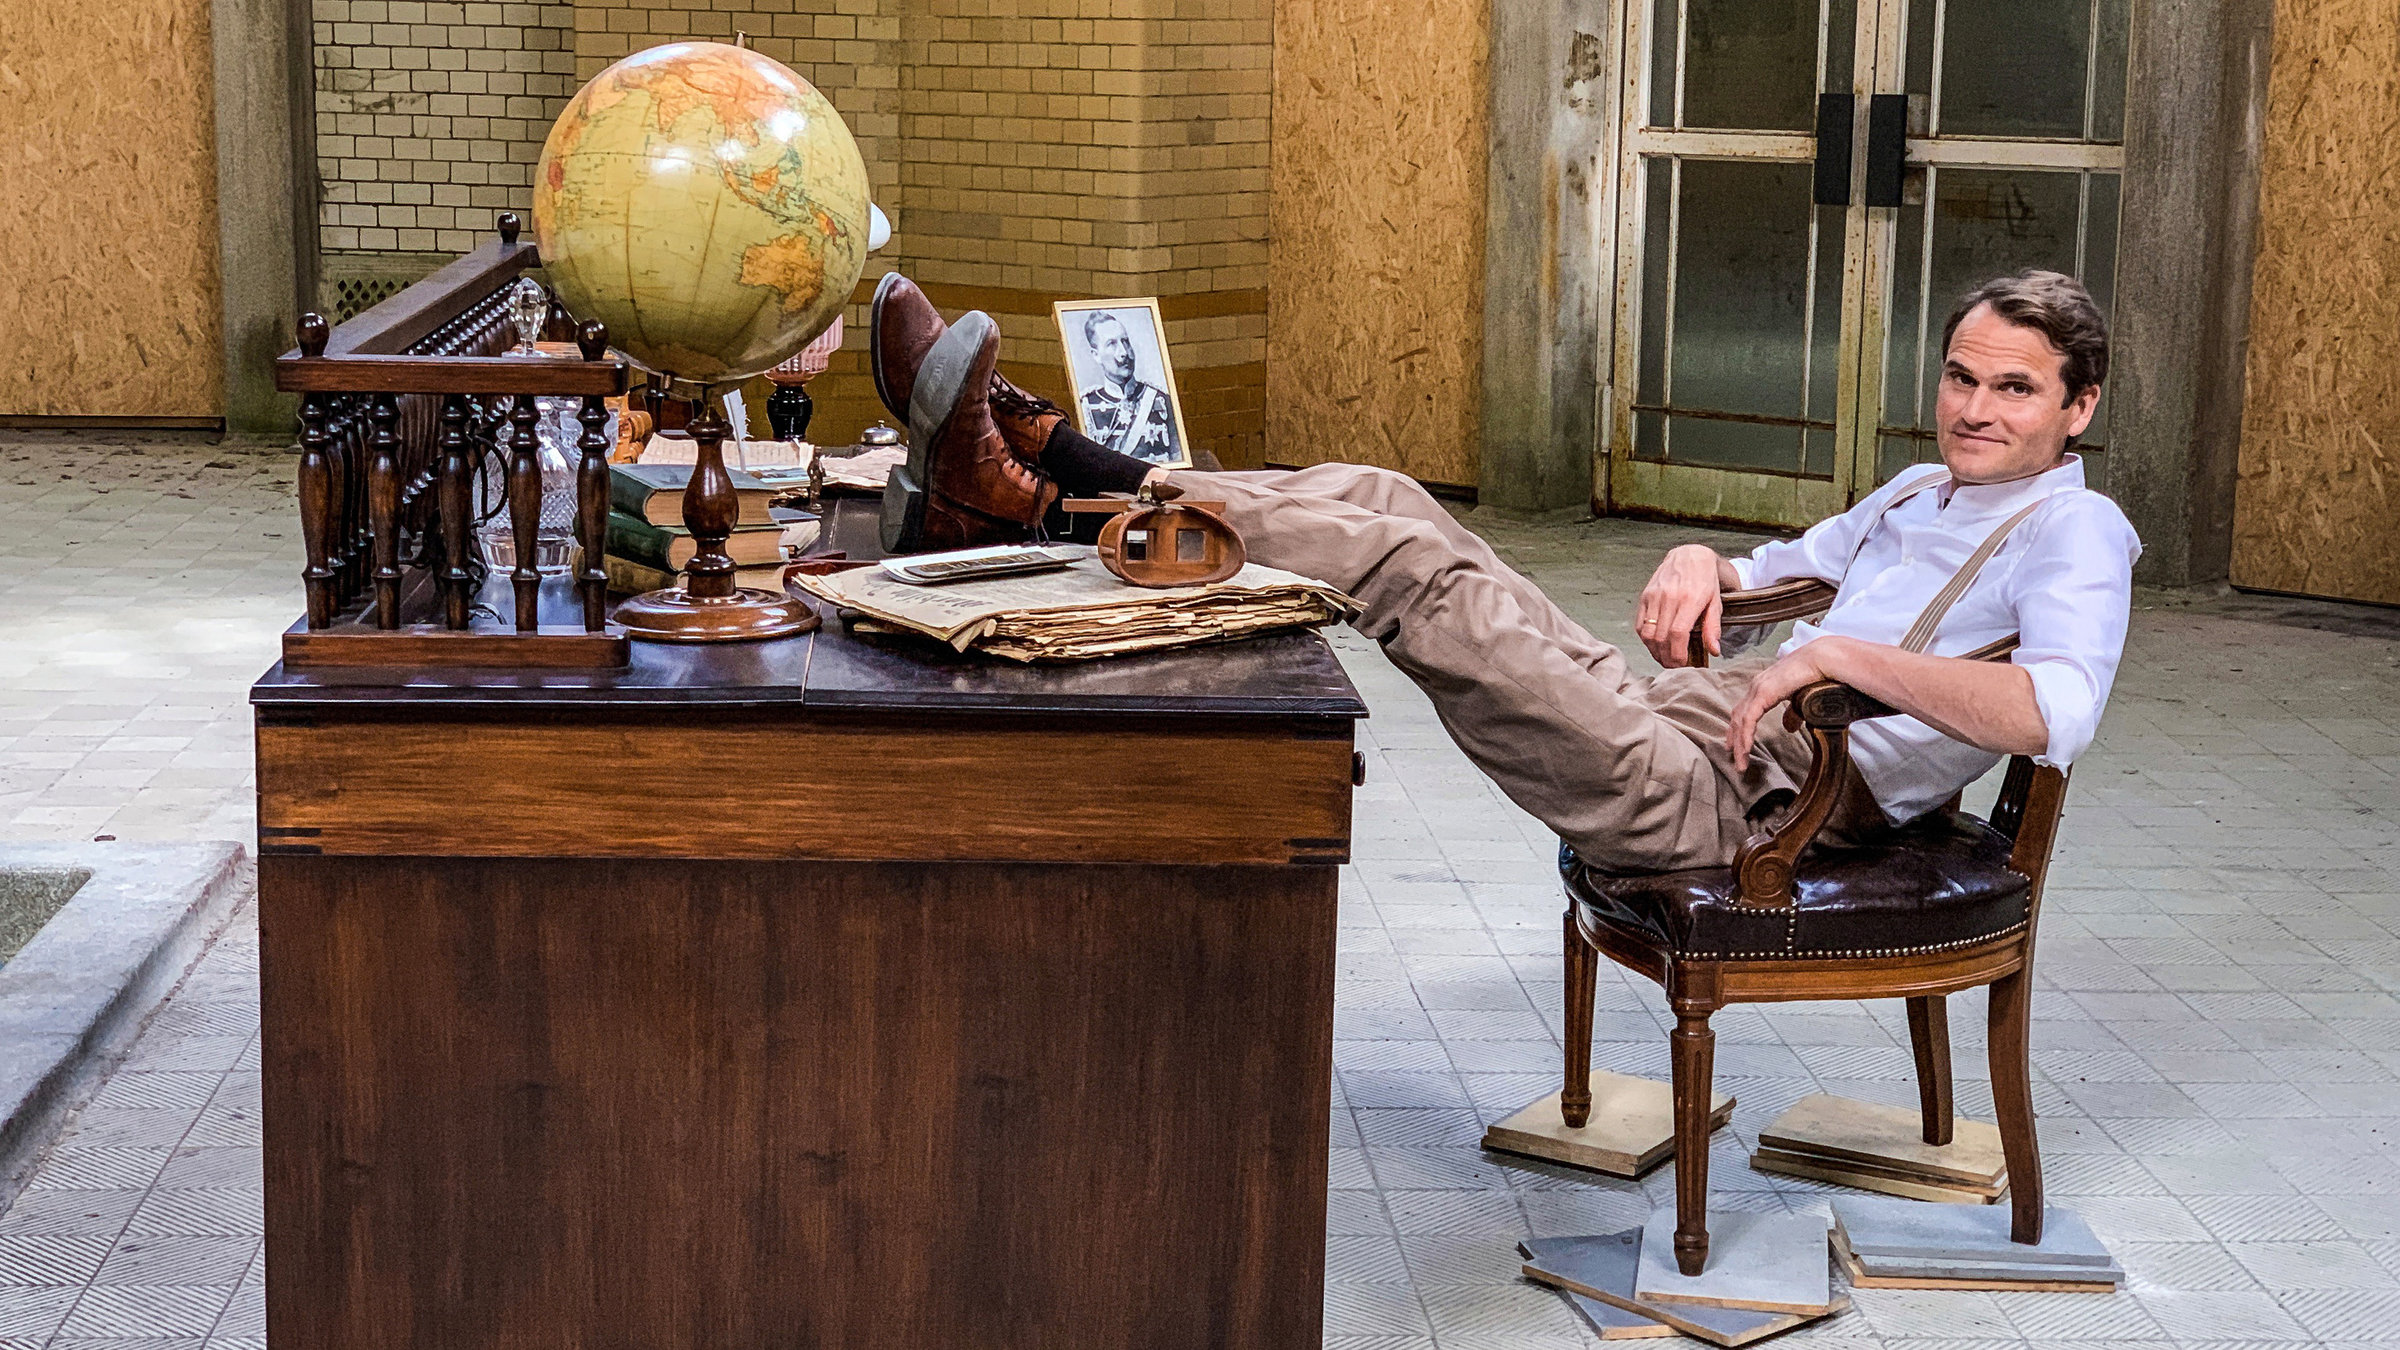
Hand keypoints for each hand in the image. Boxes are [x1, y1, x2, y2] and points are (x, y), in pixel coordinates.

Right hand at [1635, 544, 1725, 666]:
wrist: (1689, 556)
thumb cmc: (1704, 580)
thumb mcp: (1715, 602)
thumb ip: (1713, 628)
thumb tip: (1714, 651)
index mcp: (1689, 599)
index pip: (1677, 634)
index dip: (1678, 654)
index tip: (1682, 664)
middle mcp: (1669, 597)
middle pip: (1661, 637)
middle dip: (1666, 657)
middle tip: (1674, 666)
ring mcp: (1654, 596)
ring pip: (1648, 633)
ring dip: (1654, 651)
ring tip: (1664, 658)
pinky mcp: (1645, 596)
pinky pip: (1640, 624)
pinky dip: (1646, 639)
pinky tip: (1655, 644)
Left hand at [1723, 639, 1841, 766]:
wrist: (1822, 660)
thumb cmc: (1815, 675)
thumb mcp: (1799, 700)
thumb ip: (1792, 713)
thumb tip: (1788, 729)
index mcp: (1763, 687)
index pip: (1743, 710)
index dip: (1737, 729)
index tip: (1734, 746)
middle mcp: (1756, 686)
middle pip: (1737, 717)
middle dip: (1734, 739)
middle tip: (1734, 758)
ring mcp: (1758, 689)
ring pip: (1740, 721)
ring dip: (1739, 744)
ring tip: (1740, 763)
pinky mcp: (1763, 693)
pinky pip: (1749, 719)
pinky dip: (1745, 736)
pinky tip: (1745, 750)